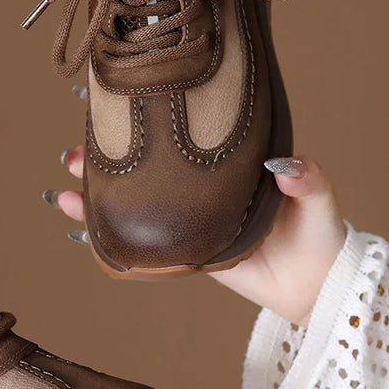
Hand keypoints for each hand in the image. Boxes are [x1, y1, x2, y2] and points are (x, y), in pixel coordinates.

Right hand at [47, 90, 346, 325]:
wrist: (316, 288)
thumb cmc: (320, 233)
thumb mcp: (318, 196)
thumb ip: (306, 178)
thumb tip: (284, 165)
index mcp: (229, 160)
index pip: (184, 129)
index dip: (151, 117)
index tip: (120, 101)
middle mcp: (202, 183)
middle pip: (149, 160)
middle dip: (111, 149)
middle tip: (78, 144)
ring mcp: (189, 215)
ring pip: (135, 194)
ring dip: (99, 185)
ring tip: (68, 173)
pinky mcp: (184, 248)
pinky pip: (140, 237)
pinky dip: (108, 230)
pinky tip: (78, 224)